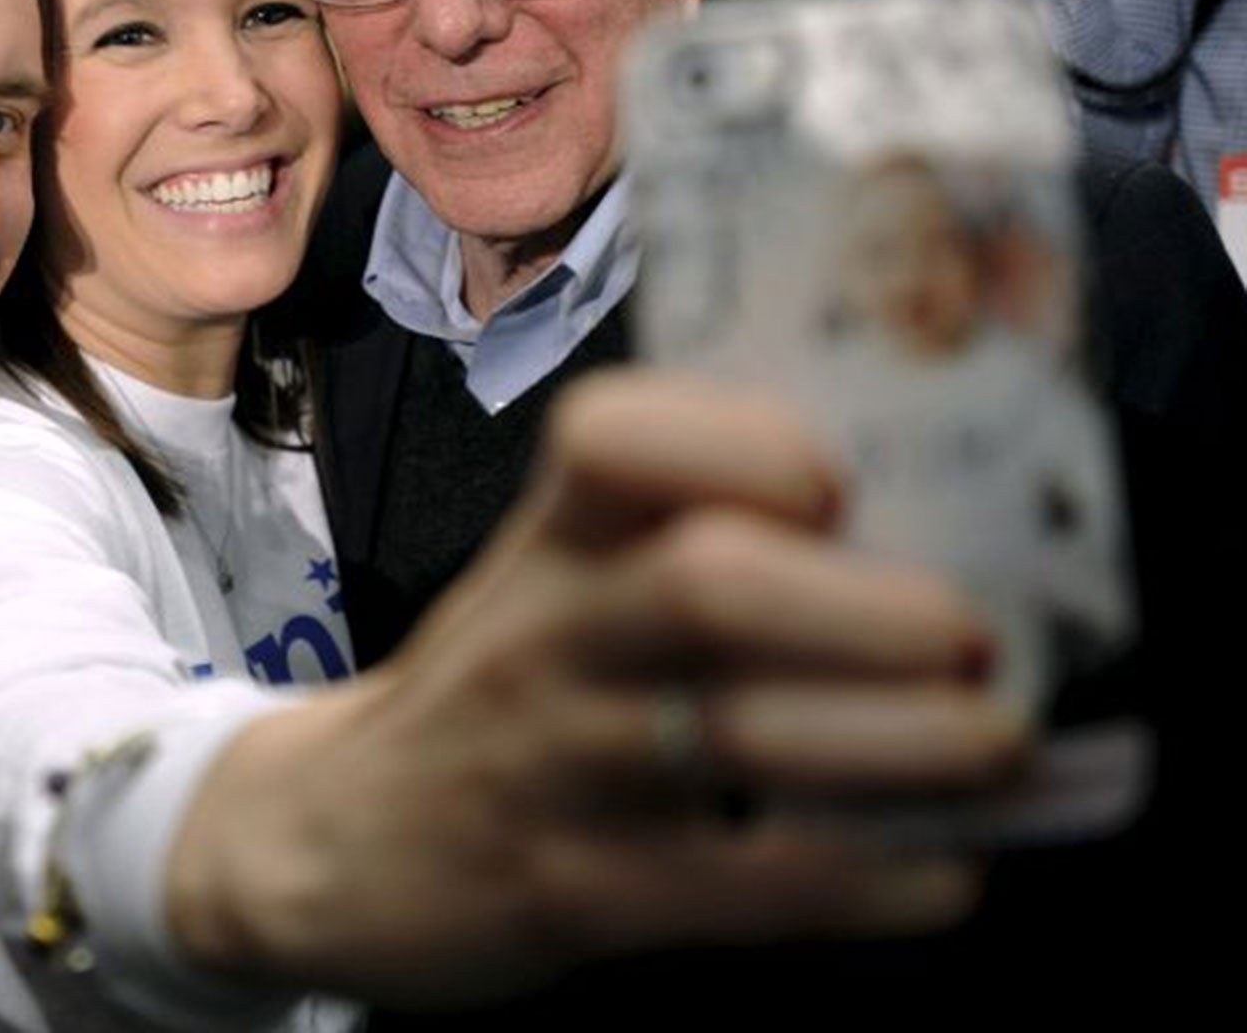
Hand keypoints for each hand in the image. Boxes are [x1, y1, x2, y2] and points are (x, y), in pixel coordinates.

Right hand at [167, 370, 1024, 1005]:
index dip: (740, 440)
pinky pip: (744, 887)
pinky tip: (943, 868)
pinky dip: (870, 880)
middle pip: (707, 587)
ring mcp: (557, 763)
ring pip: (737, 739)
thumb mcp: (550, 581)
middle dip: (868, 610)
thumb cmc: (499, 689)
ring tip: (995, 744)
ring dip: (901, 744)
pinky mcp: (577, 891)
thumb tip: (932, 535)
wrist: (333, 841)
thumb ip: (685, 535)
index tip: (834, 481)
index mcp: (550, 533)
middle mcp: (548, 630)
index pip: (614, 436)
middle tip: (974, 635)